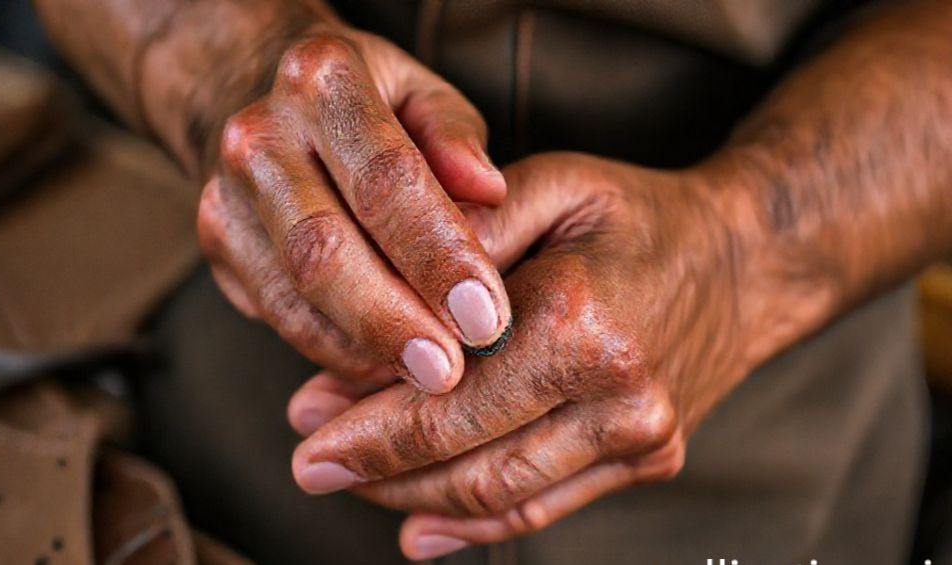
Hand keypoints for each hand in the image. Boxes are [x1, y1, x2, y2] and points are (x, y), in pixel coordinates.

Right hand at [197, 24, 511, 393]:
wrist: (263, 101)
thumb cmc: (369, 104)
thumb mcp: (422, 94)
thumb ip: (456, 136)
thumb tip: (487, 189)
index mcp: (324, 79)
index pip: (386, 180)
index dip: (438, 256)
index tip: (486, 317)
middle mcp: (261, 135)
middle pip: (322, 248)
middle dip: (392, 320)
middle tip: (450, 371)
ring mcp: (227, 194)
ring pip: (294, 293)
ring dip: (364, 348)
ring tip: (427, 376)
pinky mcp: (219, 243)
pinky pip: (278, 314)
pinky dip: (334, 349)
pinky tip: (382, 365)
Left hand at [287, 152, 764, 557]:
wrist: (747, 260)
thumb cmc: (639, 215)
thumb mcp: (551, 188)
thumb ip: (466, 236)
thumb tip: (380, 303)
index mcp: (583, 321)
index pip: (446, 398)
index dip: (365, 423)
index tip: (304, 429)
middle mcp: (618, 395)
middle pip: (466, 460)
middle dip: (376, 469)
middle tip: (310, 466)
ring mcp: (641, 438)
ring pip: (501, 496)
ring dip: (417, 499)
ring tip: (355, 487)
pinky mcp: (650, 459)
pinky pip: (547, 506)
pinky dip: (480, 525)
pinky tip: (423, 531)